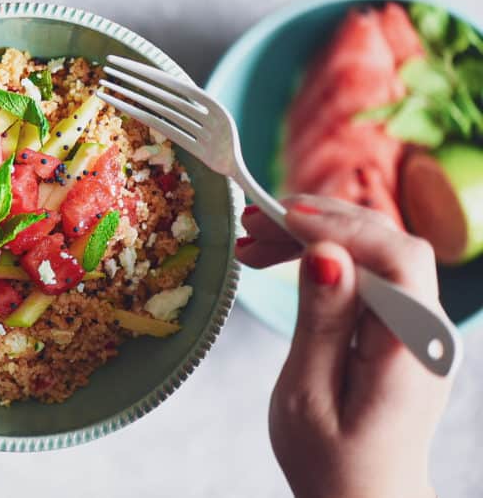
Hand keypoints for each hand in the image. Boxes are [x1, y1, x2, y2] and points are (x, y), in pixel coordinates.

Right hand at [236, 196, 450, 497]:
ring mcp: (417, 325)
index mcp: (412, 350)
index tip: (280, 216)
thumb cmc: (330, 462)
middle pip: (387, 242)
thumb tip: (326, 254)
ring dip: (315, 233)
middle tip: (251, 222)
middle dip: (318, 220)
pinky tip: (280, 256)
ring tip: (253, 239)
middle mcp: (427, 330)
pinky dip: (324, 254)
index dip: (341, 226)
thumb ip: (321, 322)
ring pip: (375, 249)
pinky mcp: (400, 324)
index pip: (397, 259)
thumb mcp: (307, 395)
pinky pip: (368, 270)